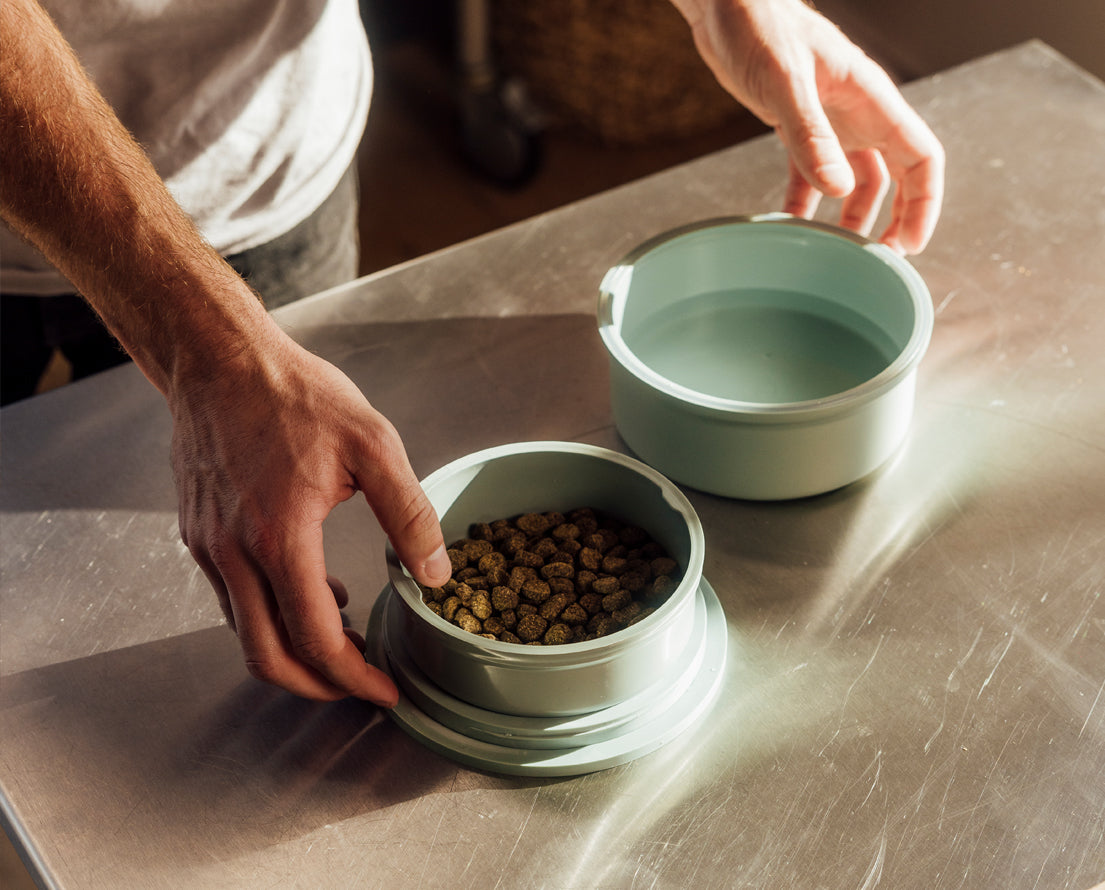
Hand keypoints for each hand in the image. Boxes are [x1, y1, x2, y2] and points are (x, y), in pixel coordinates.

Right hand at [170, 323, 451, 702]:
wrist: (219, 359)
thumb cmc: (295, 395)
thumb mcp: (371, 444)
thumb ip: (409, 513)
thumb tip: (435, 573)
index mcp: (280, 539)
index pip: (314, 640)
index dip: (353, 677)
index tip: (383, 688)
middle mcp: (234, 554)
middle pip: (268, 657)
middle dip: (317, 686)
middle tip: (359, 685)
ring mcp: (208, 548)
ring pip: (244, 633)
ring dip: (294, 650)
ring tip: (344, 636)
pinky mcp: (197, 535)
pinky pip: (232, 599)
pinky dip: (270, 615)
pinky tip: (311, 588)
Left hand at [672, 0, 943, 253]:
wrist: (724, 3)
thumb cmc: (758, 24)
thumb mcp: (784, 81)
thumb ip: (811, 135)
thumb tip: (840, 191)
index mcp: (871, 99)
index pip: (921, 157)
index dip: (924, 204)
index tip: (910, 246)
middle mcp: (857, 112)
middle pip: (896, 176)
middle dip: (894, 219)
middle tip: (876, 261)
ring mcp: (829, 120)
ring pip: (856, 179)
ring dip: (850, 217)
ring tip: (836, 253)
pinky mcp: (796, 124)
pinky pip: (812, 172)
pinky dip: (805, 201)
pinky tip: (790, 225)